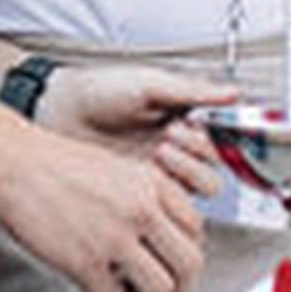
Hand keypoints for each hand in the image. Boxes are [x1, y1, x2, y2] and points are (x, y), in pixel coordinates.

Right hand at [0, 125, 205, 291]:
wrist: (11, 163)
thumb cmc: (54, 164)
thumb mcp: (116, 168)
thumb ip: (146, 198)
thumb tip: (164, 236)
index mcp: (152, 183)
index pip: (196, 229)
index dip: (183, 248)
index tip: (167, 255)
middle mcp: (141, 210)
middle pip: (190, 264)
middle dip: (179, 281)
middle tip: (161, 284)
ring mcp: (114, 238)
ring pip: (160, 289)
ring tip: (125, 285)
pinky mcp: (84, 263)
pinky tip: (95, 284)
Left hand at [38, 62, 238, 199]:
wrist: (57, 111)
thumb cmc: (98, 91)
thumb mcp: (148, 83)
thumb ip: (192, 91)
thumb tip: (233, 93)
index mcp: (183, 123)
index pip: (217, 143)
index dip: (208, 138)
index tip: (188, 126)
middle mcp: (175, 152)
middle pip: (211, 174)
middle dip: (193, 156)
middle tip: (167, 139)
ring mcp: (157, 177)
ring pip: (193, 194)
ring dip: (181, 174)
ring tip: (155, 152)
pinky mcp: (138, 197)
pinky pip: (165, 208)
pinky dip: (160, 194)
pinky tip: (143, 175)